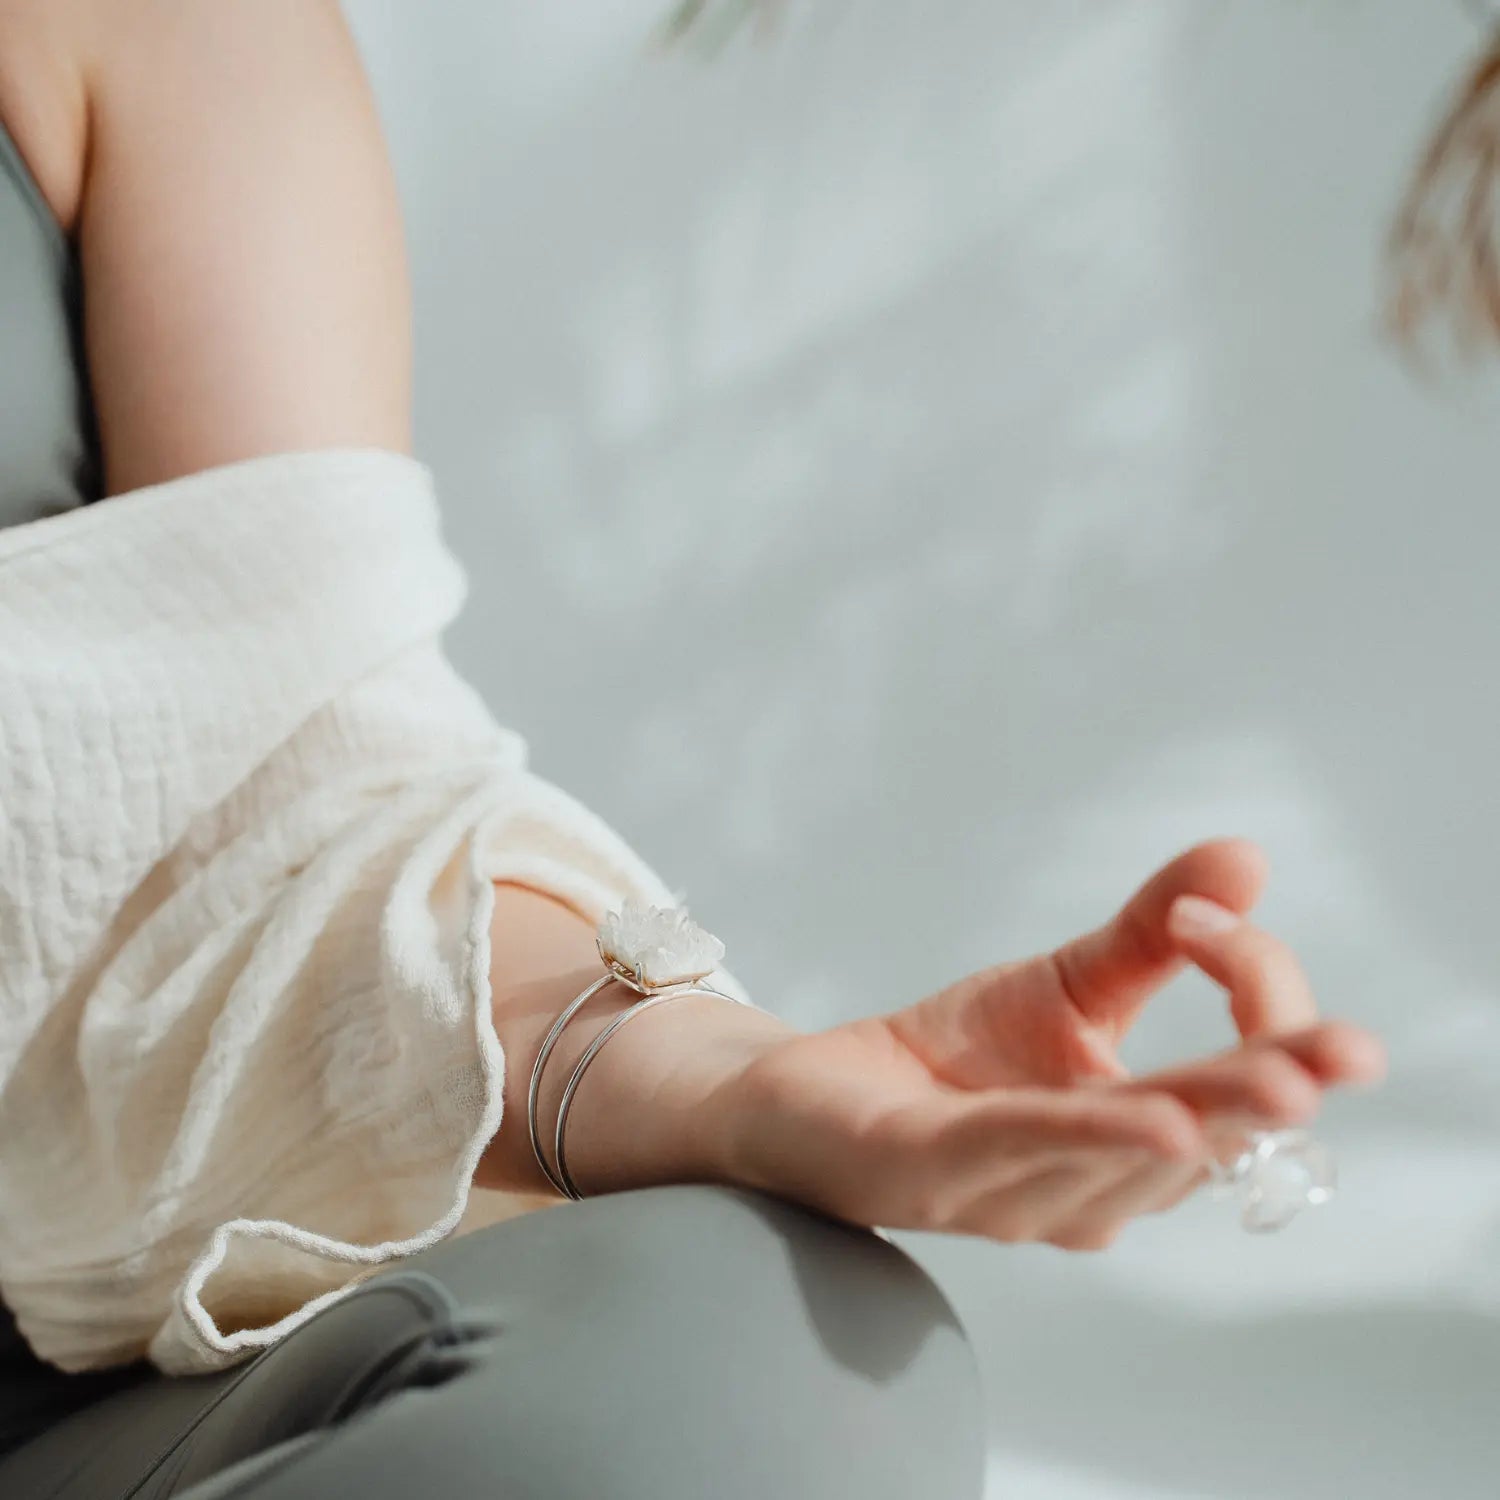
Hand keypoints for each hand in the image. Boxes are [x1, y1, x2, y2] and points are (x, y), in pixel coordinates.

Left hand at [715, 838, 1386, 1249]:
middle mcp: (1088, 1190)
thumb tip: (1246, 857)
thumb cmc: (955, 1056)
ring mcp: (1009, 1197)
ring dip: (1183, 1120)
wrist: (818, 1088)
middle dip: (1264, 1094)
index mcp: (1135, 1146)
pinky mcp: (925, 1178)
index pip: (1229, 1091)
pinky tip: (1138, 1112)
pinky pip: (1007, 1151)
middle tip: (1341, 1057)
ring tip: (1263, 1084)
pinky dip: (1073, 1132)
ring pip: (1111, 1162)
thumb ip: (1156, 933)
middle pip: (1193, 1144)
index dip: (1251, 1004)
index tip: (1217, 916)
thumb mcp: (1068, 982)